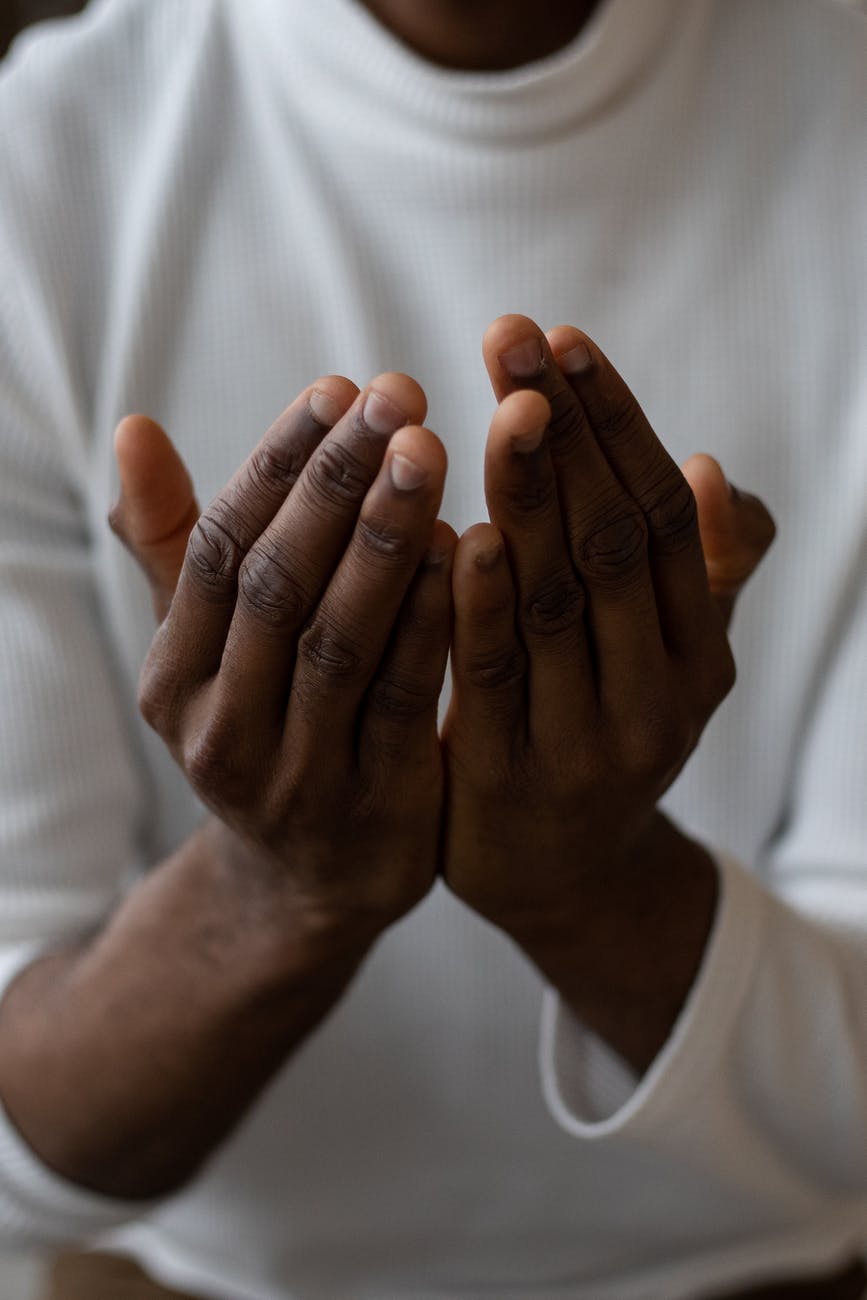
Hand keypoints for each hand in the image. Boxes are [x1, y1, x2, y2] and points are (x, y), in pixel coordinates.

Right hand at [111, 374, 455, 946]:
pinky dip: (431, 623)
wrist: (309, 881)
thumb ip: (177, 548)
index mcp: (174, 679)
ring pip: (338, 640)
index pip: (219, 550)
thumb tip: (131, 430)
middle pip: (276, 585)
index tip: (338, 387)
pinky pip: (403, 701)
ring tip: (430, 452)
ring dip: (384, 540)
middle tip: (398, 395)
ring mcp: (295, 776)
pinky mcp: (374, 807)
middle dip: (337, 484)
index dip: (278, 465)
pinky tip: (468, 550)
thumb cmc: (267, 726)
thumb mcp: (209, 652)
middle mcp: (220, 729)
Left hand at [442, 316, 774, 1066]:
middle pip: (615, 541)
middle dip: (564, 432)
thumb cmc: (606, 732)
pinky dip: (481, 604)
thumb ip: (700, 574)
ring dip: (532, 495)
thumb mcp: (671, 660)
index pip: (666, 515)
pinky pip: (496, 679)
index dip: (617, 424)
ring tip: (502, 405)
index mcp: (700, 650)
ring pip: (561, 601)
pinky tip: (460, 532)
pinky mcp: (511, 782)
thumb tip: (715, 470)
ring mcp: (589, 742)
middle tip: (513, 336)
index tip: (565, 340)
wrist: (567, 881)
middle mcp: (659, 693)